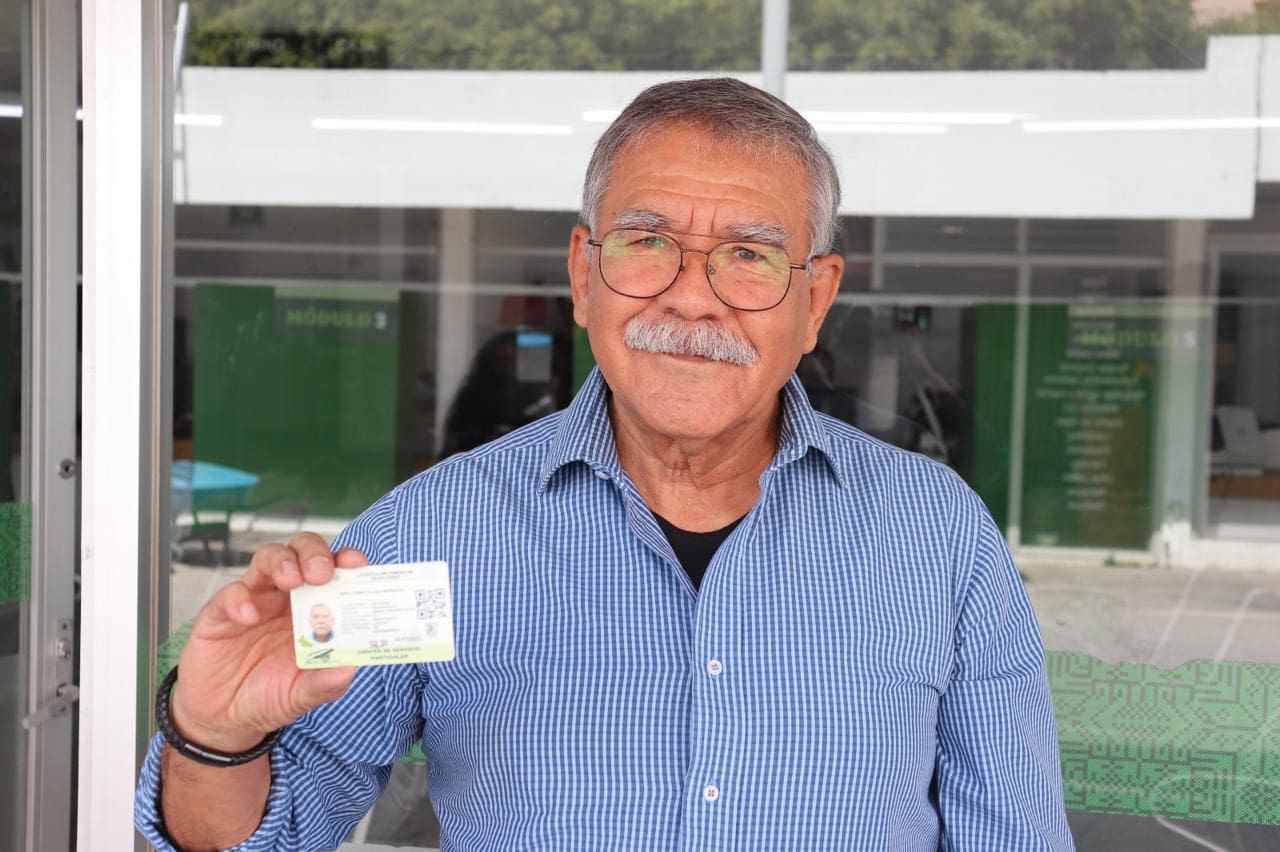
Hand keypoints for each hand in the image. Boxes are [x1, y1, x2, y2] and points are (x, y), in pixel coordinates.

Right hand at [169, 532, 364, 752]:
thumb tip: (349, 670)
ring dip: (282, 561)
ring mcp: (254, 600)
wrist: (223, 718)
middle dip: (314, 554)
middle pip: (303, 552)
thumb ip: (324, 684)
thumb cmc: (270, 695)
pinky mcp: (219, 613)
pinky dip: (239, 599)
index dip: (347, 561)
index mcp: (315, 609)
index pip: (335, 571)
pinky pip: (229, 594)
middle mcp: (287, 597)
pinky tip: (248, 617)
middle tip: (321, 573)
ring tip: (291, 579)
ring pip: (268, 558)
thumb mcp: (301, 695)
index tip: (356, 563)